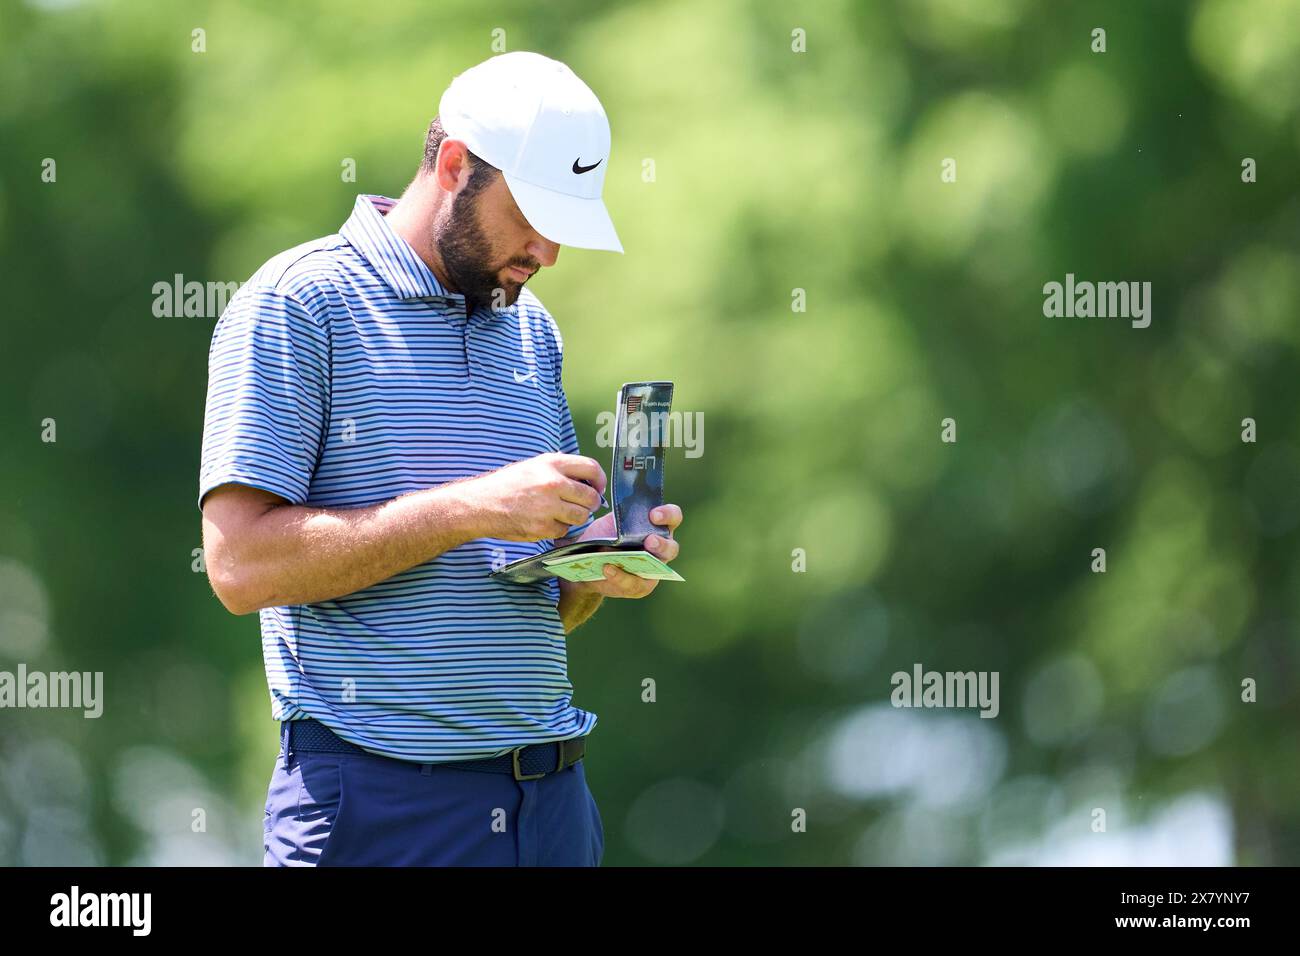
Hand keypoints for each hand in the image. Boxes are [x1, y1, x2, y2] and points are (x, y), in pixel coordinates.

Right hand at [467, 453, 606, 541]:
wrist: (480, 504)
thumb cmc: (507, 485)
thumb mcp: (534, 465)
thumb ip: (560, 470)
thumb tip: (587, 480)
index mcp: (551, 463)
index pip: (591, 468)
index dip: (599, 480)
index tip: (597, 487)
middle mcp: (552, 483)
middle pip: (591, 497)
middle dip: (591, 503)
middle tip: (582, 505)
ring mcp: (548, 506)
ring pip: (581, 516)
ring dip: (576, 517)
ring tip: (561, 513)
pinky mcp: (542, 527)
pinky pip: (564, 530)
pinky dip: (558, 528)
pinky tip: (545, 521)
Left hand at [568, 504, 682, 599]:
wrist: (590, 560)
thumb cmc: (606, 535)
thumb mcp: (610, 522)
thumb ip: (618, 520)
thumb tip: (619, 521)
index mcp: (658, 526)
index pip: (673, 517)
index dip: (668, 515)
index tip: (653, 515)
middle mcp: (661, 547)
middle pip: (671, 548)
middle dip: (662, 545)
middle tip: (650, 541)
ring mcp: (653, 569)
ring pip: (658, 569)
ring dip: (644, 565)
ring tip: (627, 558)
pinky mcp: (641, 586)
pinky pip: (634, 584)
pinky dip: (619, 577)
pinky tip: (607, 569)